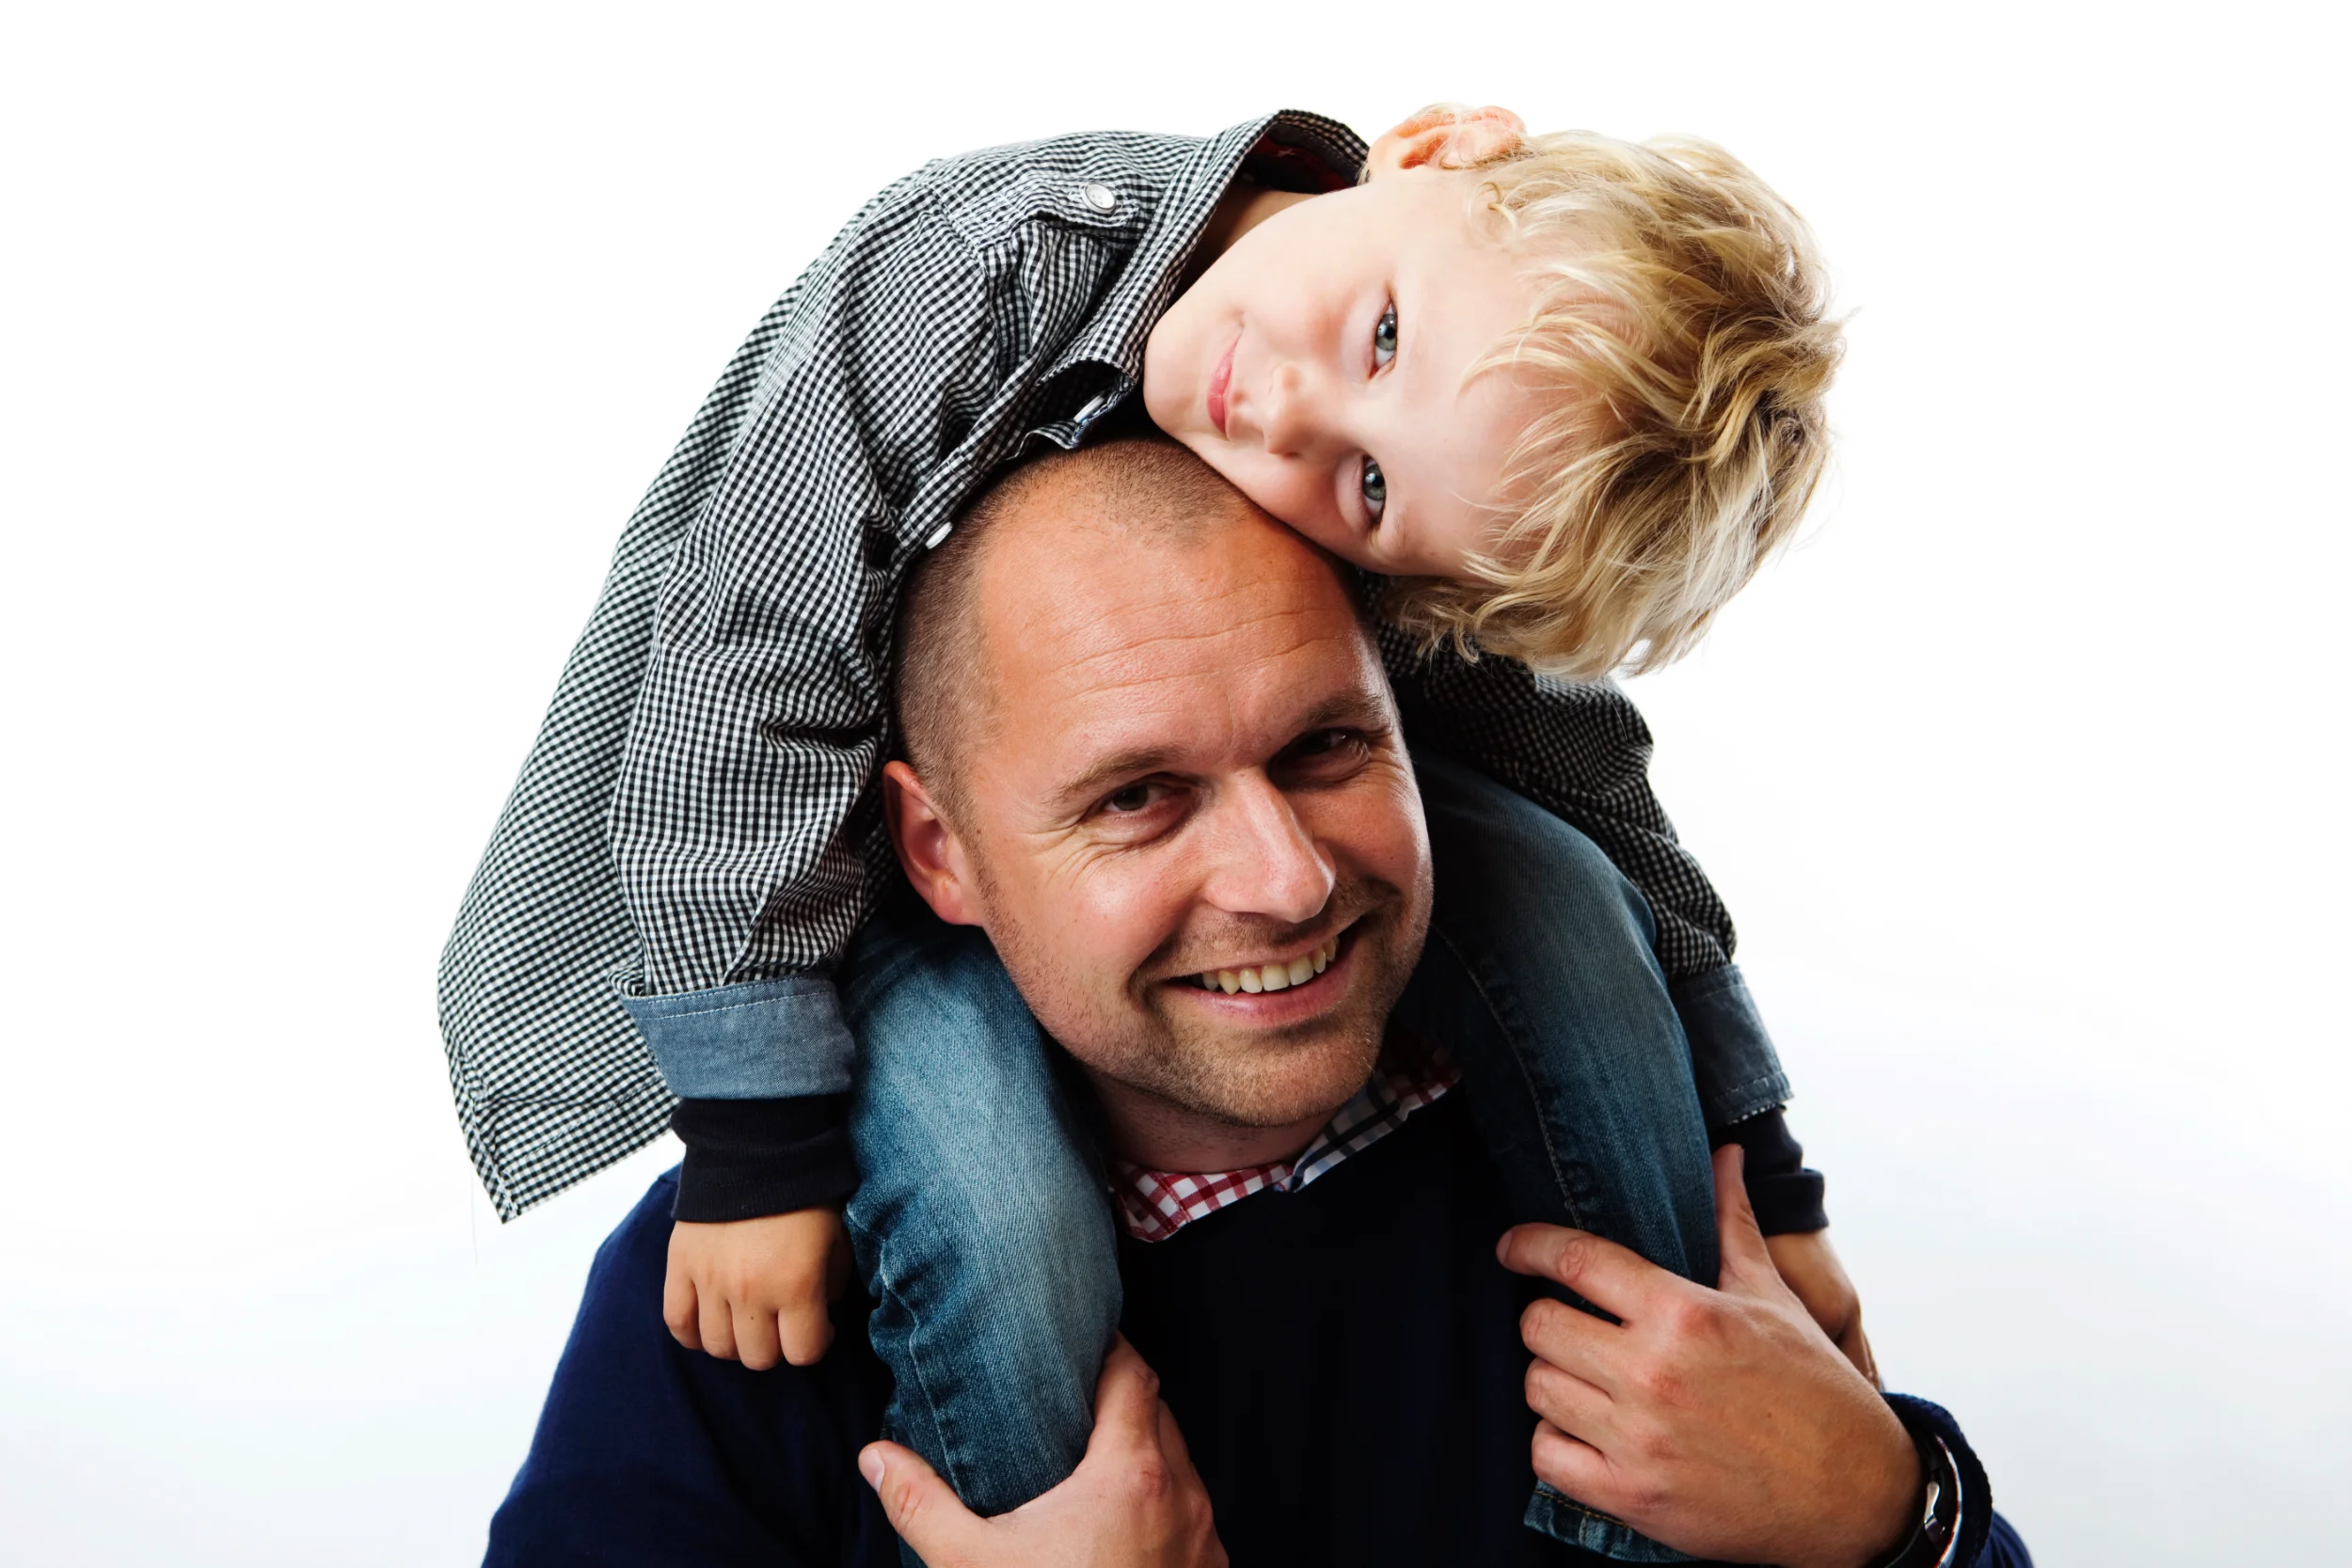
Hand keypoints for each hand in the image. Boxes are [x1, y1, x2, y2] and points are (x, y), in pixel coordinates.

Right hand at [664, 1206, 850, 1369]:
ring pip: (718, 1348)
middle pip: (758, 1358)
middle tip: (782, 1322)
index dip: (816, 1343)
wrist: (757, 1147)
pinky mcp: (679, 1267)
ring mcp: (710, 1282)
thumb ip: (833, 1285)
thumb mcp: (837, 1240)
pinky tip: (711, 1322)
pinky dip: (693, 1333)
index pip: (803, 1353)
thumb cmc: (806, 1195)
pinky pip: (678, 1323)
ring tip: (748, 1320)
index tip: (818, 1327)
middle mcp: (750, 1292)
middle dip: (777, 1346)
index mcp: (796, 1285)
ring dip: (737, 1342)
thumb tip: (821, 1314)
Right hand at [859, 1336, 1226, 1567]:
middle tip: (1073, 1399)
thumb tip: (876, 1456)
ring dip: (1145, 1453)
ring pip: (1181, 1464)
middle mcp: (1181, 1496)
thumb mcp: (972, 1564)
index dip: (1109, 1349)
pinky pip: (1193, 1515)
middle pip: (1159, 1413)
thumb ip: (921, 1504)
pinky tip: (1124, 1523)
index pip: (1134, 1374)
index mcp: (1130, 1474)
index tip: (1079, 1344)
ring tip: (1094, 1460)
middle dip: (1121, 1400)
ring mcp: (1203, 1537)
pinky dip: (1164, 1503)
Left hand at [1498, 1147, 1918, 1567]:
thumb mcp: (1774, 1299)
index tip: (1512, 1247)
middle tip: (1572, 1324)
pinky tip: (1586, 1431)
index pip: (1575, 1260)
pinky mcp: (1632, 1497)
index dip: (1530, 1246)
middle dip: (1547, 1318)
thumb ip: (1733, 1223)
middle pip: (1539, 1326)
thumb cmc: (1816, 1390)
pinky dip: (1556, 1442)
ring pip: (1538, 1388)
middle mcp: (1653, 1373)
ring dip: (1555, 1378)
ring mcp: (1639, 1439)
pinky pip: (1547, 1456)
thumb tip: (1725, 1154)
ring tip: (1586, 1377)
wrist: (1859, 1496)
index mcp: (1685, 1314)